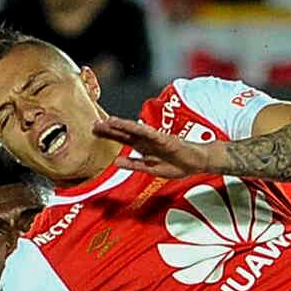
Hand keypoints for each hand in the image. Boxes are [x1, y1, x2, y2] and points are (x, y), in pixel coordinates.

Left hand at [93, 115, 223, 178]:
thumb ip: (134, 165)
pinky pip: (150, 134)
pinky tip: (131, 126)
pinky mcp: (165, 139)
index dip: (109, 135)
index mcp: (142, 148)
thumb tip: (116, 162)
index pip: (122, 139)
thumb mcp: (150, 169)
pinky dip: (140, 130)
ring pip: (135, 131)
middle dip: (110, 129)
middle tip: (94, 123)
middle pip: (125, 133)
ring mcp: (155, 139)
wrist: (197, 162)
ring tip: (109, 121)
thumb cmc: (176, 164)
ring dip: (122, 126)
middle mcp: (146, 141)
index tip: (94, 130)